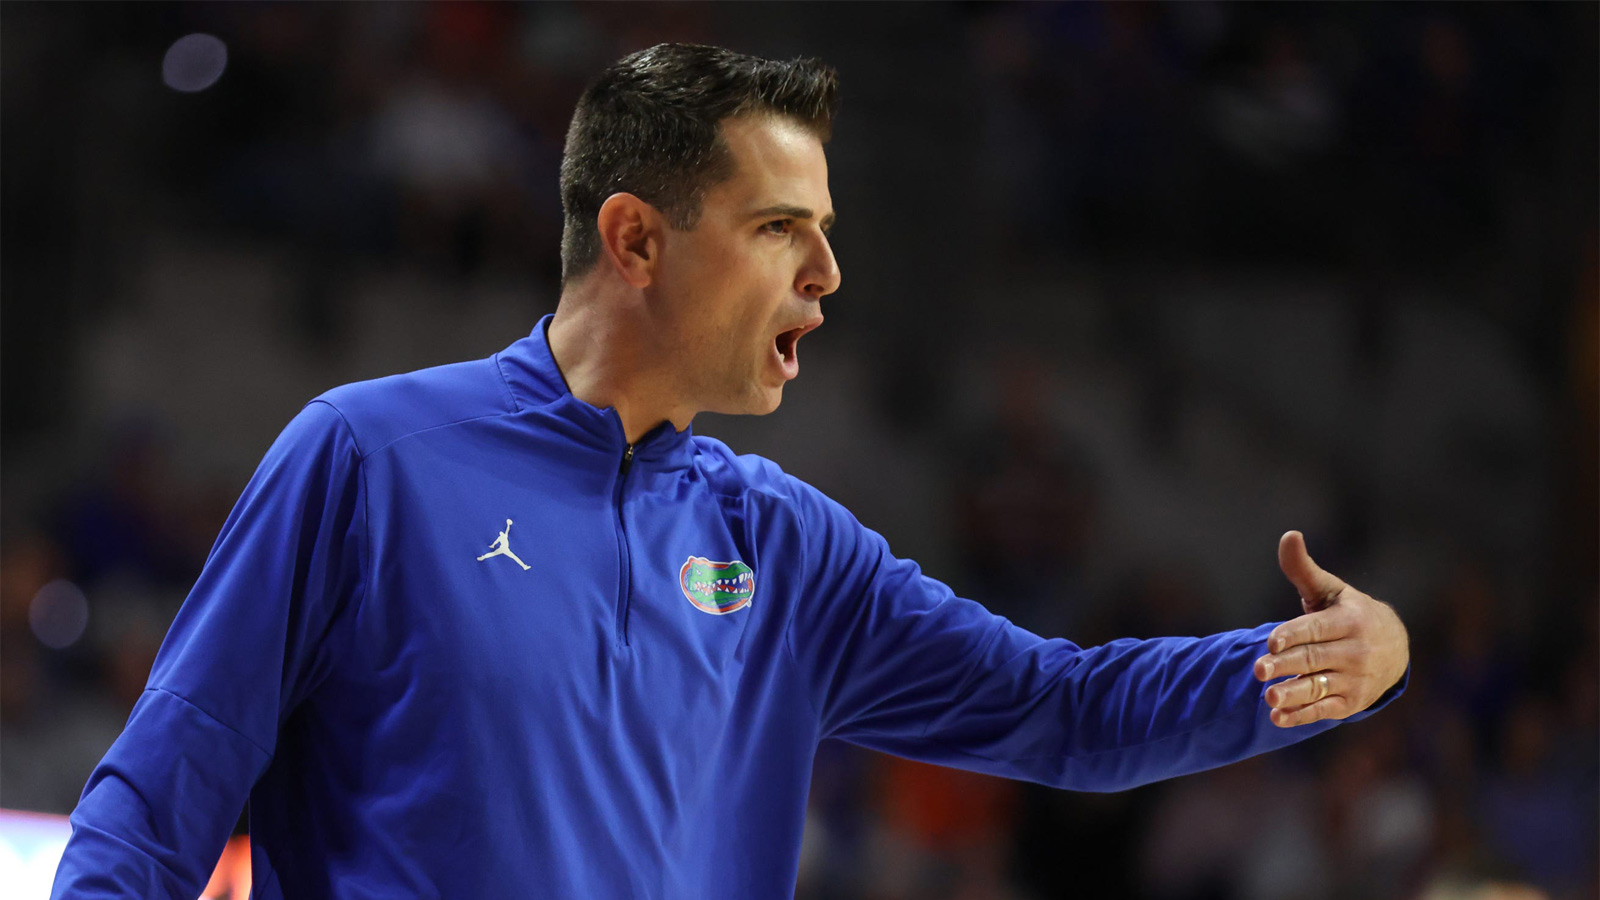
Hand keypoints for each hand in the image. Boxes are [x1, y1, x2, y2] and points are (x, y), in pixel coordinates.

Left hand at [1253, 531, 1408, 726]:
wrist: (1395, 648)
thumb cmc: (1348, 613)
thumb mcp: (1330, 590)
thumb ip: (1303, 569)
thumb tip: (1288, 535)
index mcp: (1350, 620)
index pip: (1318, 629)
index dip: (1294, 635)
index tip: (1271, 641)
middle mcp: (1356, 651)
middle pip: (1314, 659)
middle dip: (1286, 665)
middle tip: (1258, 669)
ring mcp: (1355, 679)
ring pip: (1319, 687)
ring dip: (1293, 694)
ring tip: (1268, 698)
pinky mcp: (1352, 703)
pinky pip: (1325, 710)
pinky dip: (1302, 716)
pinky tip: (1278, 718)